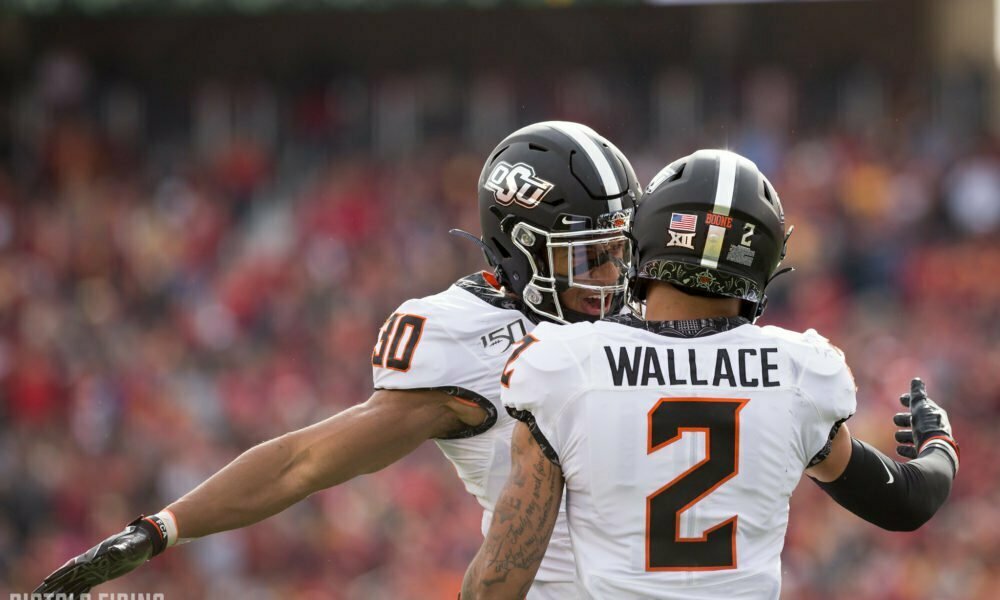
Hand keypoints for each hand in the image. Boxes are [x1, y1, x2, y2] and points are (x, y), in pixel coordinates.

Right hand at [34, 515, 166, 596]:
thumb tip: (115, 552)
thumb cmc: (139, 541)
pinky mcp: (101, 574)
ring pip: (72, 583)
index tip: (44, 583)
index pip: (72, 568)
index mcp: (94, 556)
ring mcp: (94, 569)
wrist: (146, 539)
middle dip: (51, 586)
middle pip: (66, 577)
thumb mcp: (133, 545)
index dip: (58, 575)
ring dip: (59, 592)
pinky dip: (75, 594)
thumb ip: (123, 548)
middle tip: (36, 596)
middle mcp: (90, 563)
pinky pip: (83, 586)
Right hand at [893, 377, 957, 460]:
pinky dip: (905, 449)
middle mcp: (933, 428)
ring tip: (899, 437)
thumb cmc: (927, 427)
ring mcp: (929, 442)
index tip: (901, 399)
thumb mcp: (920, 407)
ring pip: (912, 436)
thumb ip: (917, 394)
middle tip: (897, 420)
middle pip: (914, 422)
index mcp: (933, 415)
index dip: (910, 401)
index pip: (920, 405)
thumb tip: (916, 380)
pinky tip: (900, 448)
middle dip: (904, 420)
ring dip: (903, 435)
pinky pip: (912, 451)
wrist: (934, 450)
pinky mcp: (925, 454)